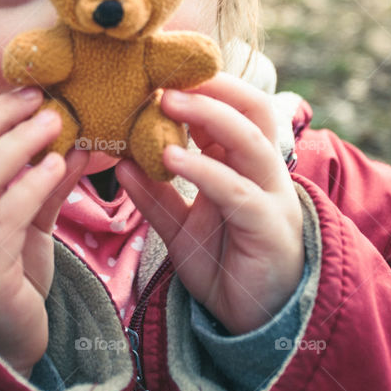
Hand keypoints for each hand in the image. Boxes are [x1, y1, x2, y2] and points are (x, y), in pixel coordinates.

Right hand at [0, 88, 89, 376]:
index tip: (29, 90)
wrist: (10, 351)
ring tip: (57, 124)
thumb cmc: (15, 285)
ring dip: (20, 146)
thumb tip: (76, 141)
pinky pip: (3, 221)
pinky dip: (30, 188)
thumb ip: (45, 187)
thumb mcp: (31, 227)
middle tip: (45, 99)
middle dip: (3, 120)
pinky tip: (56, 167)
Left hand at [116, 73, 304, 334]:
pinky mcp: (268, 227)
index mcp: (243, 164)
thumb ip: (154, 195)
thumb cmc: (223, 264)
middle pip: (252, 110)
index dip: (202, 85)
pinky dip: (205, 170)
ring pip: (250, 142)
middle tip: (164, 75)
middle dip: (212, 87)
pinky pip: (238, 191)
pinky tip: (171, 158)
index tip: (159, 68)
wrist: (256, 322)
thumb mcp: (180, 226)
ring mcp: (271, 197)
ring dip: (210, 117)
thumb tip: (119, 161)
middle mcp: (263, 172)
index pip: (233, 108)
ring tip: (166, 102)